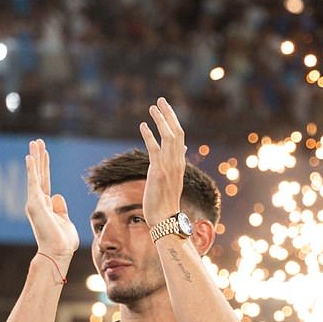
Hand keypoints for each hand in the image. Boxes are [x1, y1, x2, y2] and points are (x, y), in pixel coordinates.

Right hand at [25, 139, 78, 257]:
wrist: (58, 252)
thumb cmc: (63, 243)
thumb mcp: (65, 222)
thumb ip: (61, 209)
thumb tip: (57, 196)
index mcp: (46, 207)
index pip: (45, 182)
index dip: (45, 167)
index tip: (45, 153)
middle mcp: (38, 203)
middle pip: (39, 175)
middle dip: (39, 158)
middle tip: (37, 141)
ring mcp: (35, 203)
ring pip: (36, 175)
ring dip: (35, 158)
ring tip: (35, 142)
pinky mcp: (35, 204)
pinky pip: (33, 183)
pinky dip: (32, 169)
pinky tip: (30, 156)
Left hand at [139, 97, 186, 226]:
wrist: (165, 220)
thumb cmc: (165, 205)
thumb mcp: (171, 182)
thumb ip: (174, 166)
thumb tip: (179, 152)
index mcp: (179, 165)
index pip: (180, 138)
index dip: (173, 122)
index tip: (166, 111)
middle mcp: (177, 163)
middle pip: (177, 132)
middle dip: (169, 115)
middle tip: (160, 100)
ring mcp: (168, 167)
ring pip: (168, 137)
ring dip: (160, 120)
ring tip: (153, 106)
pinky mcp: (158, 172)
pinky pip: (154, 149)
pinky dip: (149, 135)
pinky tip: (143, 125)